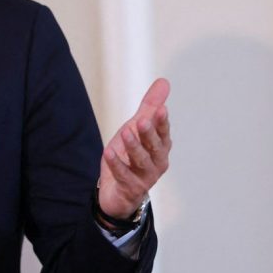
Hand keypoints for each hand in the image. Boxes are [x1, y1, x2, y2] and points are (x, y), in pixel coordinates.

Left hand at [97, 78, 171, 218]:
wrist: (119, 190)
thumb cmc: (131, 156)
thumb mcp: (137, 128)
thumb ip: (149, 107)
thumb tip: (164, 82)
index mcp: (160, 147)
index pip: (163, 133)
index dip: (162, 122)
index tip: (161, 109)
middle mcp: (156, 162)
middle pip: (154, 147)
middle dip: (149, 133)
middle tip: (142, 121)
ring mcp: (145, 176)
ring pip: (141, 161)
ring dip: (133, 147)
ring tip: (124, 133)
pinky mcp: (130, 187)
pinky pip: (123, 174)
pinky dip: (116, 164)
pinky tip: (108, 152)